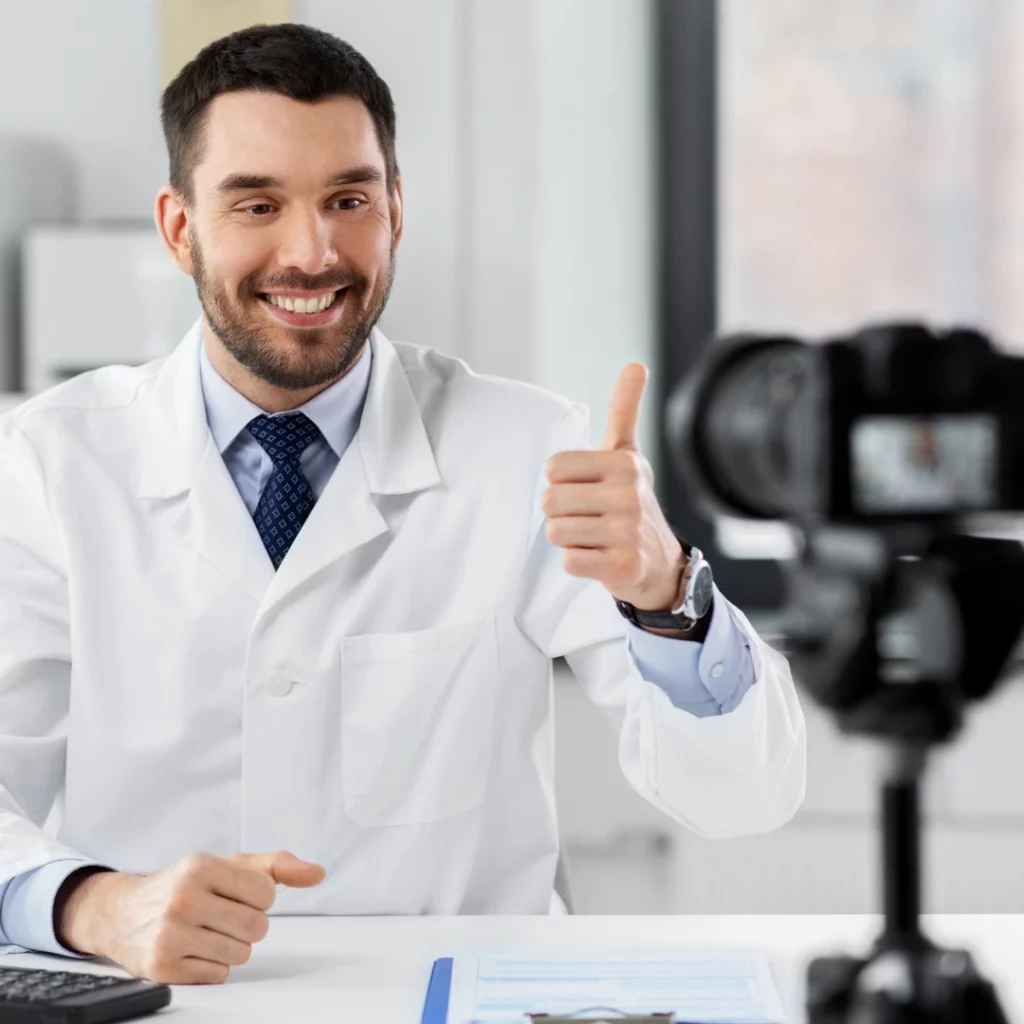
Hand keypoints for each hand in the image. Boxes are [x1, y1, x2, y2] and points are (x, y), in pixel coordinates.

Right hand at [56, 850, 324, 983]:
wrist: (121, 912)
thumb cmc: (185, 885)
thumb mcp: (229, 865)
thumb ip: (278, 866)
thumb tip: (318, 873)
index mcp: (201, 866)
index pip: (266, 892)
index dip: (260, 897)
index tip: (239, 894)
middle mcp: (183, 898)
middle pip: (257, 927)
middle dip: (248, 924)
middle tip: (223, 916)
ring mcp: (170, 934)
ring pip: (240, 953)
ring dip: (232, 946)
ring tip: (207, 931)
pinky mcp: (162, 967)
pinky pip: (218, 975)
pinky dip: (213, 965)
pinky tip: (193, 948)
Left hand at [543, 363, 684, 611]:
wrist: (659, 563)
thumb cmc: (630, 503)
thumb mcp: (628, 456)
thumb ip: (624, 411)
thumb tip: (636, 364)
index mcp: (624, 464)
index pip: (553, 468)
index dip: (562, 482)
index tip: (587, 490)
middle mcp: (629, 496)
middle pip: (549, 501)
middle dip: (561, 513)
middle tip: (588, 517)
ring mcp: (627, 533)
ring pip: (556, 532)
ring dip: (568, 539)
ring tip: (595, 537)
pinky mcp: (622, 567)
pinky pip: (569, 561)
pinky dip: (578, 563)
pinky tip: (600, 557)